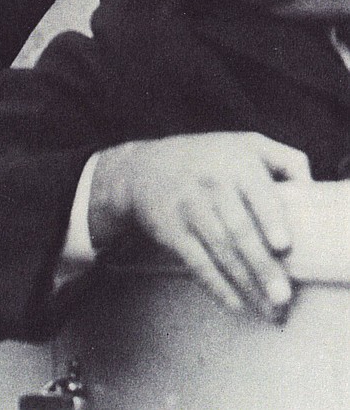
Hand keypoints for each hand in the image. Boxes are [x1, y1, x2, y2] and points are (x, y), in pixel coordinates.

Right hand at [90, 132, 310, 320]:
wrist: (142, 168)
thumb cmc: (208, 159)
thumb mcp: (247, 144)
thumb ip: (286, 160)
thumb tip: (312, 191)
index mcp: (236, 162)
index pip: (257, 193)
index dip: (270, 220)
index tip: (283, 246)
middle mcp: (210, 184)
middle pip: (238, 230)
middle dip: (262, 266)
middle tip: (283, 296)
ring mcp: (187, 207)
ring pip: (219, 250)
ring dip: (246, 283)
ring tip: (270, 310)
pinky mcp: (170, 230)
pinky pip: (195, 261)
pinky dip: (215, 285)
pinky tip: (235, 304)